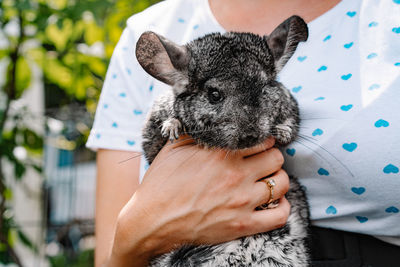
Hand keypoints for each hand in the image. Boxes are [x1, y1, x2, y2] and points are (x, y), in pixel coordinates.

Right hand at [108, 136, 289, 265]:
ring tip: (268, 180)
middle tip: (263, 161)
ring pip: (282, 183)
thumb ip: (195, 131)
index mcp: (221, 154)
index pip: (262, 140)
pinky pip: (279, 216)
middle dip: (272, 157)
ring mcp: (242, 201)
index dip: (262, 141)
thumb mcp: (174, 148)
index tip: (258, 145)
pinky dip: (283, 207)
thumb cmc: (160, 183)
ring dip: (278, 179)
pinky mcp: (242, 225)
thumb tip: (207, 118)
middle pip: (277, 158)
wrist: (151, 220)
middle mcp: (236, 174)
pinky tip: (274, 202)